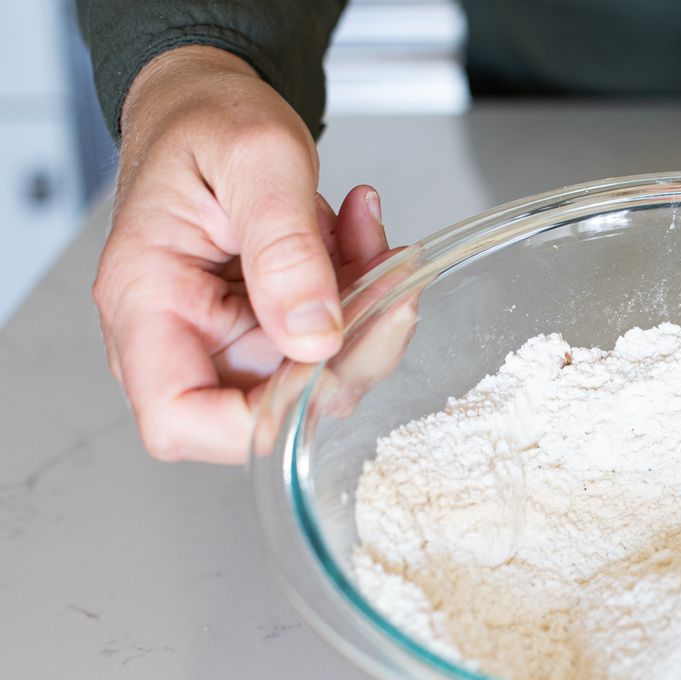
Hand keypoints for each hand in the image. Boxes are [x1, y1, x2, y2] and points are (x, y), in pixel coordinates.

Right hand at [92, 46, 389, 462]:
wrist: (212, 105)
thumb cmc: (207, 121)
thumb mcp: (256, 160)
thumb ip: (285, 248)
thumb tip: (313, 338)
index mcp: (146, 302)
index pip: (180, 418)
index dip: (257, 424)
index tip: (325, 368)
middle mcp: (182, 335)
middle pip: (269, 411)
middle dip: (347, 354)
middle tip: (386, 283)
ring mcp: (231, 339)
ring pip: (318, 378)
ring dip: (364, 316)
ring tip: (366, 236)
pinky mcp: (274, 330)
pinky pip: (335, 342)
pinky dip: (362, 294)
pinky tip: (360, 236)